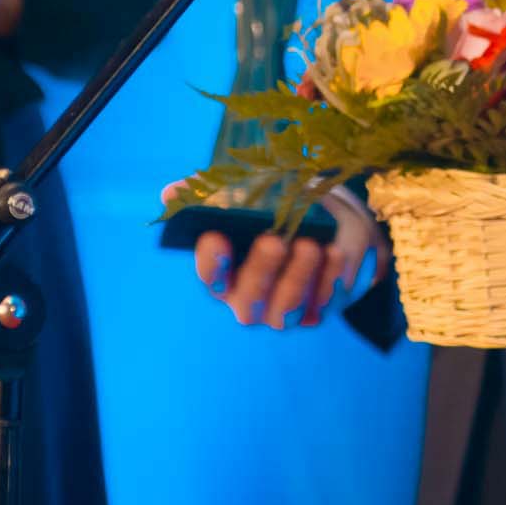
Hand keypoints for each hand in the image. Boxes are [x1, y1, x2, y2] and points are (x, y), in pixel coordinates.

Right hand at [161, 180, 379, 329]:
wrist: (326, 224)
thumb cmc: (274, 211)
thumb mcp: (246, 196)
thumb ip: (208, 194)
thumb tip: (170, 192)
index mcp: (225, 276)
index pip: (211, 277)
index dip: (211, 261)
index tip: (215, 236)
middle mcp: (250, 301)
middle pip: (249, 299)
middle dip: (261, 270)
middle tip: (274, 240)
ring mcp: (283, 312)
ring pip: (286, 309)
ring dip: (298, 277)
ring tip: (310, 245)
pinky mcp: (317, 311)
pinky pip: (323, 303)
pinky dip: (330, 279)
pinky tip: (335, 252)